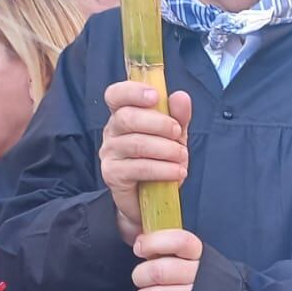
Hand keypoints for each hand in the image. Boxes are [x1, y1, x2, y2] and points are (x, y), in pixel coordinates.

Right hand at [100, 83, 192, 244]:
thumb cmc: (160, 160)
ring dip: (166, 149)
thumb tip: (181, 96)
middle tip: (177, 134)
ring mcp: (109, 153)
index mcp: (123, 114)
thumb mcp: (174, 136)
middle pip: (127, 117)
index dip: (133, 91)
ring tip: (182, 157)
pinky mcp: (112, 175)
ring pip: (136, 143)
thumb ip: (178, 116)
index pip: (116, 94)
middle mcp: (111, 131)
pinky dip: (163, 169)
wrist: (152, 199)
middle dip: (159, 123)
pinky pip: (139, 168)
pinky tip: (177, 172)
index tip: (155, 96)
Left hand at [132, 229, 202, 290]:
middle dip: (140, 275)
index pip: (179, 241)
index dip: (154, 243)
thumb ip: (170, 248)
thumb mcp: (195, 258)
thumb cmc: (203, 279)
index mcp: (201, 255)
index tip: (140, 248)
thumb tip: (140, 243)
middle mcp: (201, 276)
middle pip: (158, 271)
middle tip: (141, 278)